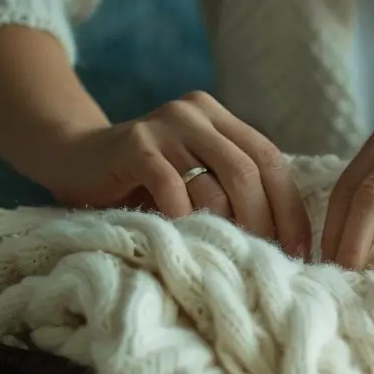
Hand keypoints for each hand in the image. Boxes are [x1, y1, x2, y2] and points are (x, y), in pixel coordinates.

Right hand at [43, 91, 310, 257]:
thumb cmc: (140, 182)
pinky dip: (187, 219)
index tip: (302, 249)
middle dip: (266, 221)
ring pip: (218, 178)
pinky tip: (192, 246)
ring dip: (232, 225)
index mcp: (220, 118)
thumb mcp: (192, 179)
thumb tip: (284, 243)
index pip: (270, 159)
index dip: (290, 206)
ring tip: (236, 260)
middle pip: (250, 169)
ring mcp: (167, 124)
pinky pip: (173, 185)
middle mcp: (198, 112)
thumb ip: (229, 191)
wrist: (71, 157)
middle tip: (270, 261)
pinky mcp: (136, 143)